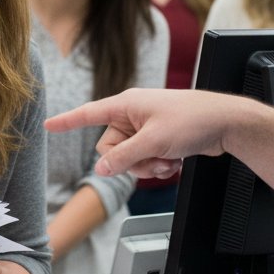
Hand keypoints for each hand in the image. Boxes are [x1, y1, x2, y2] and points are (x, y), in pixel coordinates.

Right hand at [45, 88, 249, 177]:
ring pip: (130, 159)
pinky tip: (175, 161)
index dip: (67, 121)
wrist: (226, 124)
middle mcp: (134, 115)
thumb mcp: (153, 141)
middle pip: (111, 148)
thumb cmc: (193, 120)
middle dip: (131, 162)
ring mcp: (146, 128)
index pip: (88, 114)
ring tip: (169, 160)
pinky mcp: (159, 139)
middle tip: (154, 160)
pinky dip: (159, 165)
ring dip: (148, 166)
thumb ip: (124, 156)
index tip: (48, 125)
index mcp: (126, 105)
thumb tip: (101, 168)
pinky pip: (146, 160)